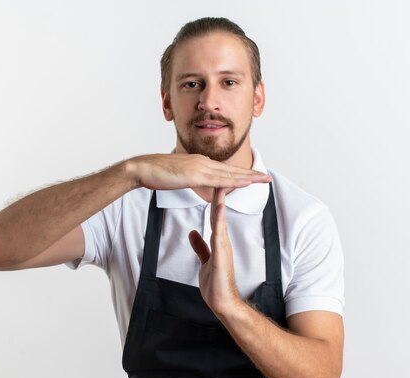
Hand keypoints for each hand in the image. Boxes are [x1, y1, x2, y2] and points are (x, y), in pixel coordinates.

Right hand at [126, 153, 270, 190]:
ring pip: (229, 174)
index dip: (240, 173)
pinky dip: (234, 181)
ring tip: (263, 180)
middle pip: (232, 170)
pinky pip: (218, 180)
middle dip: (251, 174)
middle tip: (267, 177)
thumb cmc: (155, 173)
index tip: (254, 176)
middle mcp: (203, 162)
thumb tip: (196, 180)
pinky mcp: (194, 175)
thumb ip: (189, 177)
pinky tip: (245, 183)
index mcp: (199, 163)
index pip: (224, 169)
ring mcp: (199, 168)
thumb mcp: (178, 175)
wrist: (142, 168)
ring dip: (248, 177)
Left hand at [188, 188, 241, 315]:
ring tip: (221, 183)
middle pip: (220, 212)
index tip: (212, 181)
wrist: (222, 302)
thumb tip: (193, 233)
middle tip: (221, 173)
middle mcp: (223, 240)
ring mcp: (224, 246)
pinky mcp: (222, 254)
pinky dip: (219, 220)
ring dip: (221, 201)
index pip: (215, 214)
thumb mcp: (204, 260)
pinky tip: (218, 208)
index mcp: (218, 240)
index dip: (214, 197)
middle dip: (221, 192)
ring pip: (221, 218)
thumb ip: (200, 246)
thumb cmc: (215, 283)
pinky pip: (220, 233)